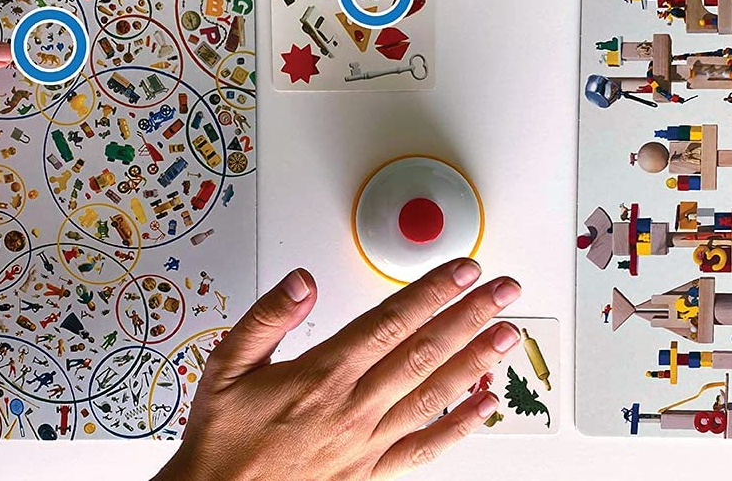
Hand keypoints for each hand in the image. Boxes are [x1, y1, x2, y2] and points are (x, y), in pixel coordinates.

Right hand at [155, 259, 521, 480]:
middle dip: (469, 315)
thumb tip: (302, 280)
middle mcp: (353, 405)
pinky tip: (486, 405)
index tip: (462, 270)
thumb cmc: (224, 437)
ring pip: (433, 394)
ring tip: (507, 334)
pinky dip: (460, 427)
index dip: (431, 292)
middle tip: (503, 290)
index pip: (390, 321)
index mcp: (322, 374)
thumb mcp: (225, 365)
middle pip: (423, 351)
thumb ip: (266, 317)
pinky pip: (425, 448)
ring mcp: (367, 440)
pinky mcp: (371, 471)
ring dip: (475, 361)